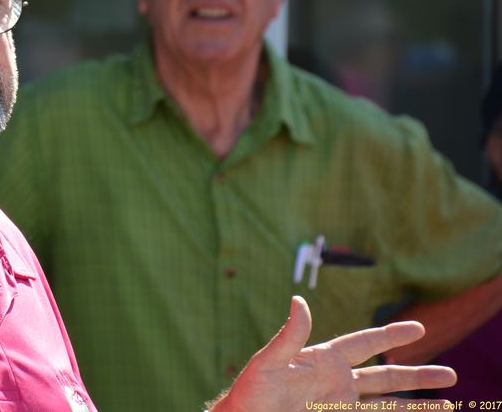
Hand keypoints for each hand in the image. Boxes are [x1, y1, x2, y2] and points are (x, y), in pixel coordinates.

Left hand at [211, 296, 456, 411]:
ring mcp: (340, 406)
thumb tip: (299, 300)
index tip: (419, 328)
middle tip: (452, 374)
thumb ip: (289, 335)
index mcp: (324, 360)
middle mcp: (338, 383)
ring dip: (417, 405)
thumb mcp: (269, 362)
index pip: (365, 344)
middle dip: (418, 375)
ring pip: (388, 405)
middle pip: (387, 377)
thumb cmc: (250, 392)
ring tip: (449, 405)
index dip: (390, 336)